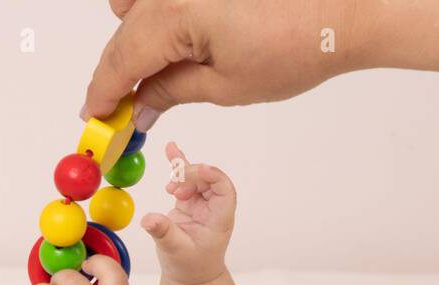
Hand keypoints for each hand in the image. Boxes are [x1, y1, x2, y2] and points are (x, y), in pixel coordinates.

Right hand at [85, 0, 372, 129]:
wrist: (343, 11)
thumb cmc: (295, 46)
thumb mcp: (226, 86)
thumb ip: (170, 92)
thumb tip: (140, 108)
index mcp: (174, 14)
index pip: (120, 60)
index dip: (103, 94)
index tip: (94, 120)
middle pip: (124, 34)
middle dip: (117, 73)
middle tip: (119, 111)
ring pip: (135, 6)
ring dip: (133, 40)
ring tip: (149, 79)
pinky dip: (154, 15)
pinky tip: (170, 42)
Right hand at [141, 142, 233, 284]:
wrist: (190, 275)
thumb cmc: (189, 266)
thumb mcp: (175, 251)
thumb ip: (163, 233)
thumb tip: (148, 220)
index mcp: (219, 219)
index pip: (225, 191)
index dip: (215, 177)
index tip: (199, 170)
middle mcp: (214, 208)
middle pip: (209, 180)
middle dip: (192, 177)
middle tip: (173, 188)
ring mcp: (202, 203)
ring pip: (197, 177)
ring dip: (183, 175)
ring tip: (170, 187)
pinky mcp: (189, 202)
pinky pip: (185, 180)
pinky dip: (178, 165)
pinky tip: (171, 149)